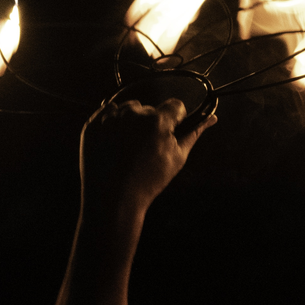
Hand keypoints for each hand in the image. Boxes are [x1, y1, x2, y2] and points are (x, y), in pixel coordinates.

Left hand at [79, 97, 215, 226]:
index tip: (170, 134)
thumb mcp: (177, 158)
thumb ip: (194, 133)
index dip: (176, 120)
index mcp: (157, 120)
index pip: (175, 105)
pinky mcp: (92, 124)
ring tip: (129, 147)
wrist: (112, 199)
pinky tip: (115, 145)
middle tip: (146, 148)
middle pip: (150, 108)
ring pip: (129, 108)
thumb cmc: (149, 180)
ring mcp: (110, 117)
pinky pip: (108, 114)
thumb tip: (212, 118)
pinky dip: (113, 125)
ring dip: (132, 121)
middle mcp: (132, 113)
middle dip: (152, 122)